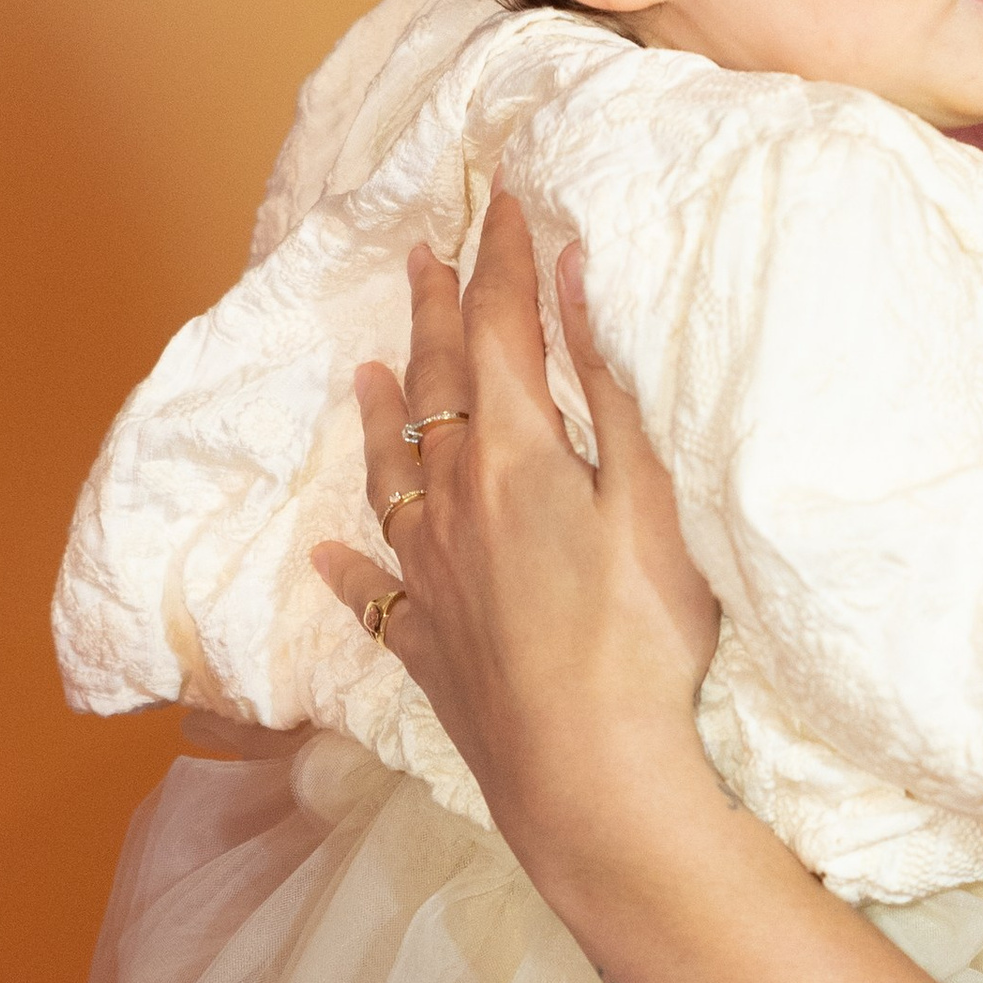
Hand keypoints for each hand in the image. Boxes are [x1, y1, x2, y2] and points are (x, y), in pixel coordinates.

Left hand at [311, 194, 722, 868]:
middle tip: (421, 254)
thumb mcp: (650, 499)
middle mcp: (453, 504)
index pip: (503, 332)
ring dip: (380, 417)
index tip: (502, 203)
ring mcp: (432, 579)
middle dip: (435, 313)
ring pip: (391, 476)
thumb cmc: (640, 639)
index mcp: (512, 456)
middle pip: (438, 387)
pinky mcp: (430, 649)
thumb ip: (610, 386)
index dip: (503, 263)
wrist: (591, 779)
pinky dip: (353, 566)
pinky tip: (333, 553)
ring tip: (364, 373)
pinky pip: (376, 594)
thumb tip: (575, 276)